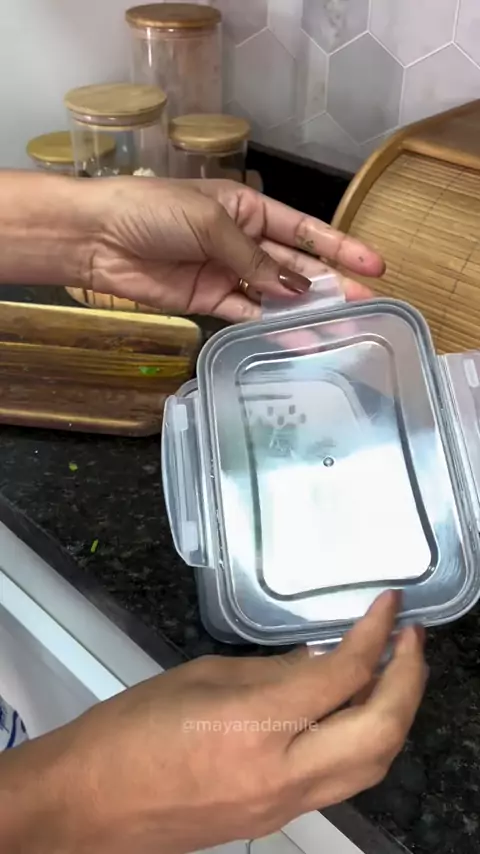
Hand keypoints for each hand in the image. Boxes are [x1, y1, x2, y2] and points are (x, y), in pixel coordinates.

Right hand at [0, 591, 425, 853]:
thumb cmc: (131, 729)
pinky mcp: (277, 819)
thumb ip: (271, 672)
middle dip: (409, 679)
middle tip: (411, 638)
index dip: (376, 635)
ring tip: (396, 669)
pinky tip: (353, 708)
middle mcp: (283, 774)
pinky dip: (362, 739)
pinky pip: (341, 780)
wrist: (92, 804)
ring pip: (372, 765)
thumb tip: (319, 662)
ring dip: (395, 713)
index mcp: (256, 725)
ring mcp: (285, 806)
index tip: (389, 606)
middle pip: (380, 731)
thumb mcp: (203, 678)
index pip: (343, 675)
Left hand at [85, 177, 382, 320]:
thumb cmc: (152, 210)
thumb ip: (252, 257)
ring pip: (275, 294)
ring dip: (304, 309)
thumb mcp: (209, 221)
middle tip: (365, 302)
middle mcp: (242, 240)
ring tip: (339, 324)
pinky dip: (269, 324)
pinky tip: (296, 335)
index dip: (338, 246)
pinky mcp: (208, 300)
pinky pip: (247, 314)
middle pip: (295, 264)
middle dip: (330, 282)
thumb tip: (292, 289)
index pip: (302, 229)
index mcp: (246, 208)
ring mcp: (226, 272)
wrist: (98, 237)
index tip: (372, 264)